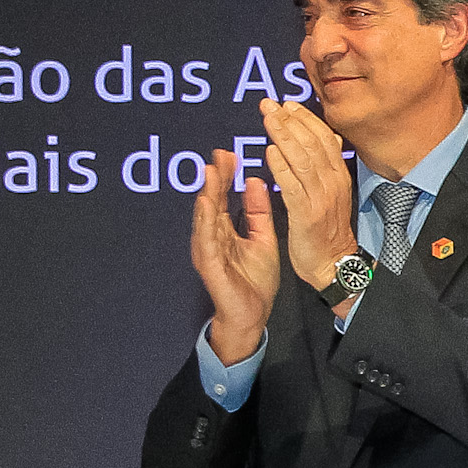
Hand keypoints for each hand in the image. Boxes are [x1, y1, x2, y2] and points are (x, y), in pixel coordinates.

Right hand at [188, 149, 281, 363]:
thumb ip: (259, 213)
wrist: (253, 313)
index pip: (224, 197)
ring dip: (207, 194)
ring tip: (210, 172)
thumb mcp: (263, 239)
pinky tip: (207, 204)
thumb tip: (254, 181)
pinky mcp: (209, 264)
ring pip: (205, 217)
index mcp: (226, 230)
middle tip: (219, 154)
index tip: (230, 154)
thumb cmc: (254, 280)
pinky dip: (205, 221)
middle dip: (215, 178)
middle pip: (212, 201)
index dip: (226, 176)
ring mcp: (208, 249)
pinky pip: (206, 239)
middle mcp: (213, 236)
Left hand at [257, 96, 359, 287]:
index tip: (287, 104)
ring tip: (268, 119)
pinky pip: (292, 185)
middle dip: (290, 121)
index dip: (305, 119)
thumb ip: (329, 165)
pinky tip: (269, 152)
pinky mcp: (306, 213)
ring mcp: (320, 197)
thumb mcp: (334, 192)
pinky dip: (281, 166)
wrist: (333, 262)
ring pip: (302, 159)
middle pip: (312, 143)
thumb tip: (330, 138)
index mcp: (338, 175)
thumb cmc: (328, 228)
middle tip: (270, 104)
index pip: (324, 138)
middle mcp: (332, 182)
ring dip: (283, 136)